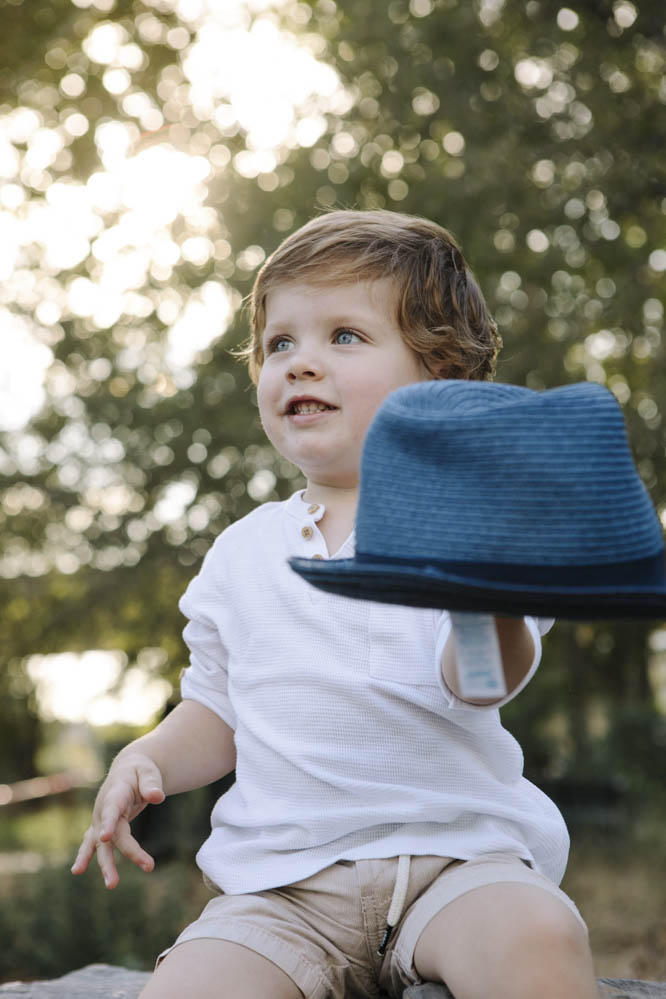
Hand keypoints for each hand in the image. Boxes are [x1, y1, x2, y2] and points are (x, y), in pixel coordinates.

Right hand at [71, 753, 165, 889]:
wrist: (127, 770)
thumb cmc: (140, 771)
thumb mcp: (148, 772)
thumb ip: (152, 783)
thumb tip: (157, 797)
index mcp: (116, 792)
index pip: (112, 809)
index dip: (109, 822)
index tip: (105, 837)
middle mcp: (104, 808)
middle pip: (114, 834)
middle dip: (129, 851)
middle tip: (147, 867)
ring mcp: (100, 819)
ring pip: (101, 845)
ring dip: (106, 865)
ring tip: (111, 885)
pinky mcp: (101, 827)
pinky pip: (93, 844)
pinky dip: (86, 856)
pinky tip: (77, 871)